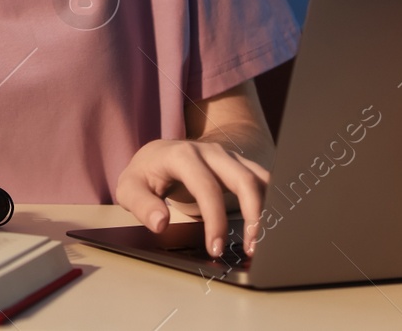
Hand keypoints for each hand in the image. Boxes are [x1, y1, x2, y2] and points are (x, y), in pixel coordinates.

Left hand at [114, 138, 268, 257]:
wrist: (157, 154)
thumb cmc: (144, 174)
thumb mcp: (129, 188)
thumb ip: (141, 205)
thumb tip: (160, 222)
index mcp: (182, 156)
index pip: (206, 188)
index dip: (215, 220)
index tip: (216, 249)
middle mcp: (210, 152)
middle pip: (243, 179)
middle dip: (252, 215)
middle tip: (250, 248)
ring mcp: (228, 156)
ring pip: (260, 178)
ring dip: (267, 210)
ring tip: (262, 241)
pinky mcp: (239, 165)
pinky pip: (264, 180)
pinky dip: (272, 201)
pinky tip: (269, 225)